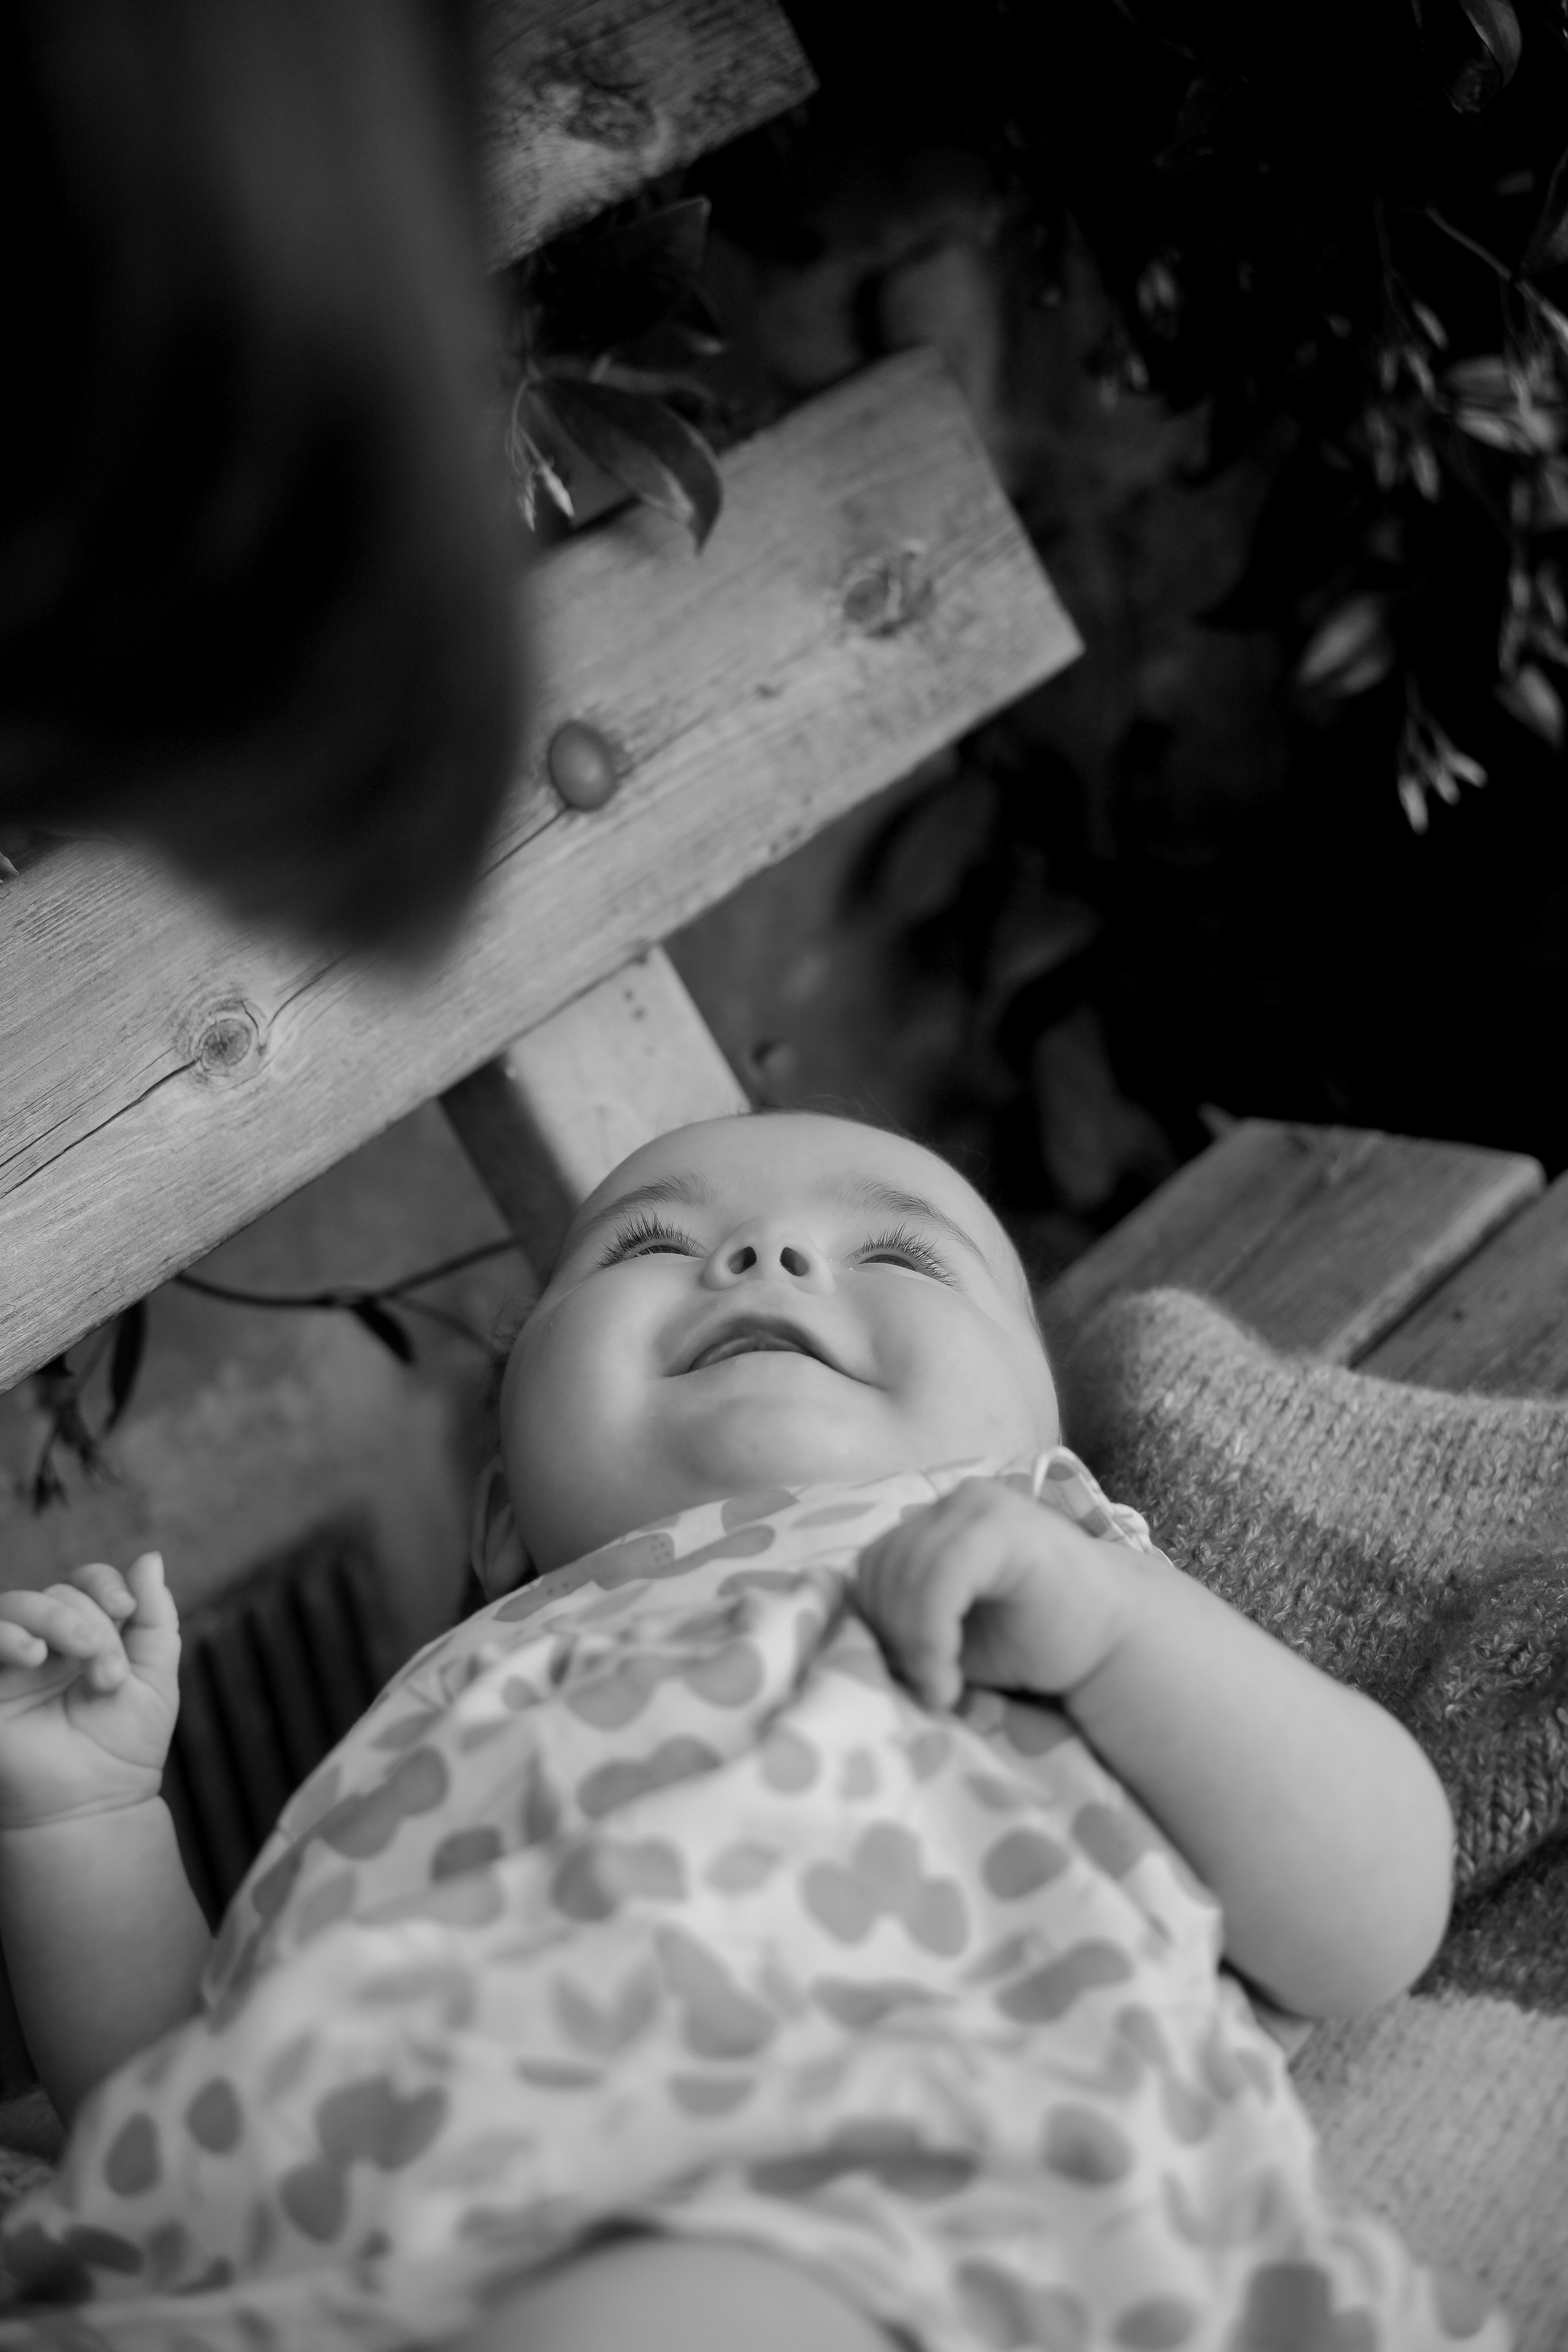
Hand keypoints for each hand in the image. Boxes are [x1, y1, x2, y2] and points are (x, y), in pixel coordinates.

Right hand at [0, 1556, 180, 1829]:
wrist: (96, 1803)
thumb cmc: (126, 1745)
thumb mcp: (156, 1675)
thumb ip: (155, 1616)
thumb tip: (150, 1556)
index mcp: (86, 1635)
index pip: (85, 1581)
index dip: (104, 1583)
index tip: (126, 1609)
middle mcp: (46, 1643)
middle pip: (58, 1593)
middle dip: (92, 1623)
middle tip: (110, 1672)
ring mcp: (12, 1664)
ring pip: (17, 1605)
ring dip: (57, 1619)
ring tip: (84, 1656)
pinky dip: (8, 1636)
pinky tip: (33, 1654)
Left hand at [856, 1479, 1134, 1711]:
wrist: (1112, 1643)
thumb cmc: (1029, 1642)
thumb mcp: (945, 1632)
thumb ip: (897, 1619)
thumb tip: (836, 1633)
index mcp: (936, 1519)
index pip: (871, 1567)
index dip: (874, 1625)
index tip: (902, 1676)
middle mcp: (954, 1500)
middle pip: (879, 1568)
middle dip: (889, 1636)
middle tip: (923, 1687)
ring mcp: (979, 1506)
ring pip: (903, 1574)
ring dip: (909, 1645)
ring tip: (939, 1690)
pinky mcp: (1002, 1527)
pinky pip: (938, 1578)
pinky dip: (929, 1637)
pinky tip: (948, 1682)